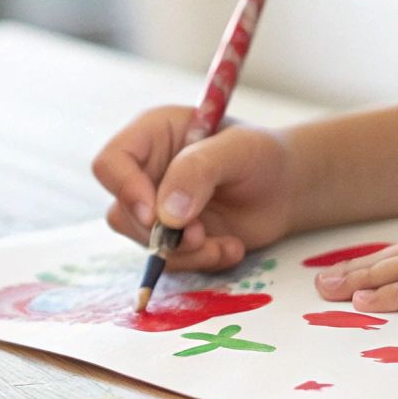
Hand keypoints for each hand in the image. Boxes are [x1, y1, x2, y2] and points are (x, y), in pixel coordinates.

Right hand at [91, 105, 297, 271]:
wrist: (285, 187)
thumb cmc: (260, 155)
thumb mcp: (237, 150)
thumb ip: (198, 171)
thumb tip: (166, 214)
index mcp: (151, 136)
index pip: (111, 164)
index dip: (125, 190)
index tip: (154, 215)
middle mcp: (146, 173)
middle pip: (122, 211)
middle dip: (160, 233)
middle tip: (201, 234)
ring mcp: (157, 208)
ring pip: (144, 242)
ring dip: (184, 253)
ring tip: (225, 244)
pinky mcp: (174, 238)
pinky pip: (171, 261)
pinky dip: (201, 262)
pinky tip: (231, 248)